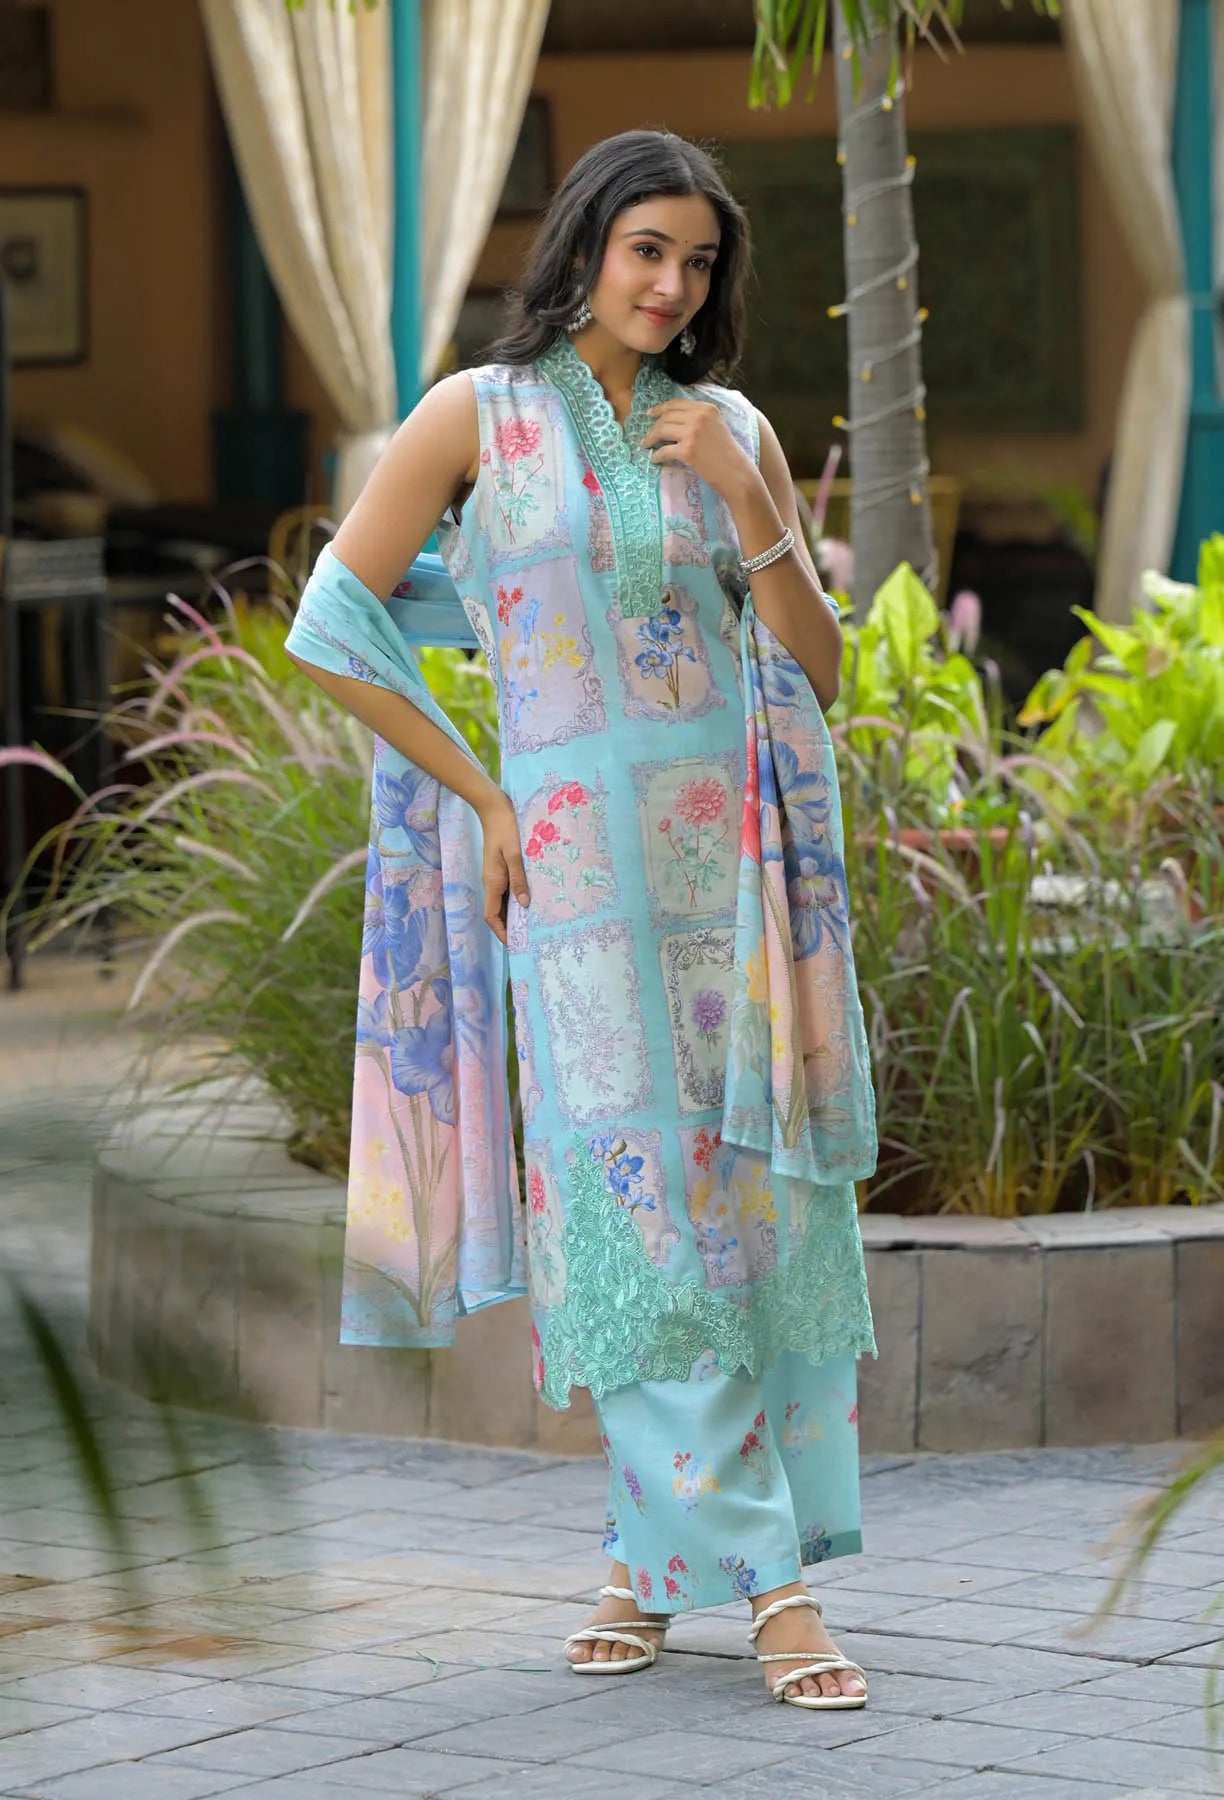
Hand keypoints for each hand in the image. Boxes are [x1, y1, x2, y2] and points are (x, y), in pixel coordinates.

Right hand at [477, 790, 528, 945]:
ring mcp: (494, 875)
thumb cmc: (505, 829)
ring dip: (513, 913)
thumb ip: (519, 879)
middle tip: (528, 937)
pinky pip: (506, 889)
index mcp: (492, 881)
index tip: (514, 943)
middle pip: (497, 912)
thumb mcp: (515, 854)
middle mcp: (491, 882)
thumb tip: (524, 904)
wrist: (493, 808)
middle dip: (509, 926)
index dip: (501, 932)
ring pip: (502, 902)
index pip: (492, 916)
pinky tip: (529, 899)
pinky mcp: (499, 868)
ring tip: (531, 923)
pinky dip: (516, 899)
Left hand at [640, 399, 755, 499]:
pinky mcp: (687, 451)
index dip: (660, 408)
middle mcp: (699, 416)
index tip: (650, 414)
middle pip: (667, 416)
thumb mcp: (716, 426)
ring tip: (646, 445)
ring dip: (650, 438)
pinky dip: (656, 456)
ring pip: (662, 430)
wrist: (736, 474)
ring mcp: (692, 433)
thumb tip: (675, 419)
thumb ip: (700, 418)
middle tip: (647, 435)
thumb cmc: (727, 454)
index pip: (677, 403)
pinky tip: (654, 459)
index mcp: (706, 408)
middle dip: (654, 426)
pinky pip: (664, 451)